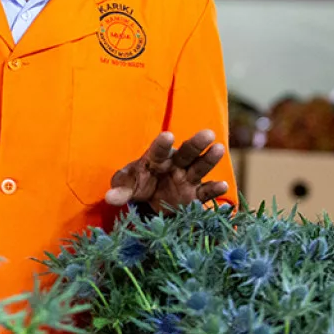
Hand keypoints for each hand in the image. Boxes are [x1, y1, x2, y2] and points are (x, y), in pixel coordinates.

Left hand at [105, 130, 228, 212]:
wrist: (149, 200)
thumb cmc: (136, 184)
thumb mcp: (126, 186)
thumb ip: (120, 190)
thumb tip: (110, 198)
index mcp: (155, 159)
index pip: (158, 150)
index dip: (162, 144)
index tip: (167, 136)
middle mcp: (174, 165)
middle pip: (186, 152)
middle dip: (196, 144)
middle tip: (208, 133)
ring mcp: (186, 179)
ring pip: (199, 167)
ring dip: (209, 159)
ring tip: (219, 149)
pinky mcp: (194, 195)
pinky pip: (205, 192)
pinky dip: (214, 189)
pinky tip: (223, 185)